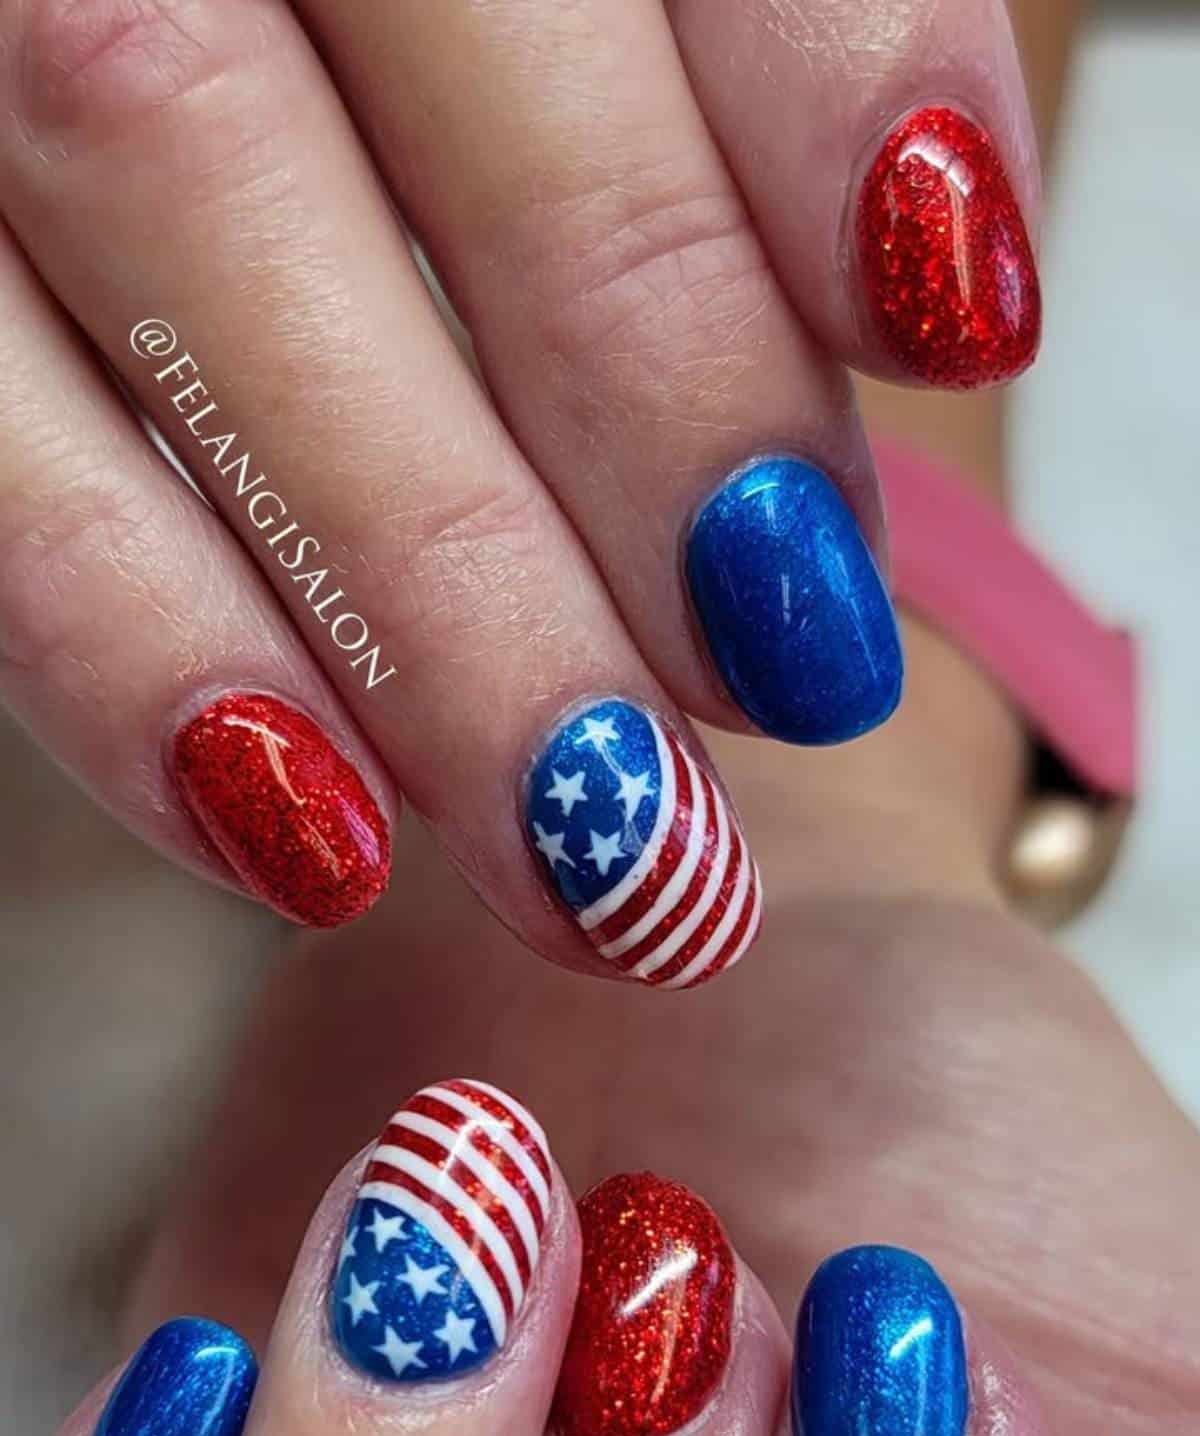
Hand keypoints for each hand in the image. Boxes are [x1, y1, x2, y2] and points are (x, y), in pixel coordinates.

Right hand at [0, 0, 1037, 971]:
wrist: (143, 71)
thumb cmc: (435, 80)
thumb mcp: (562, 17)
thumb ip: (721, 75)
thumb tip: (919, 282)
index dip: (831, 67)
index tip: (954, 317)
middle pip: (436, 26)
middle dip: (649, 370)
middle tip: (788, 665)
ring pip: (165, 173)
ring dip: (410, 565)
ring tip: (584, 835)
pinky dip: (116, 637)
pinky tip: (299, 826)